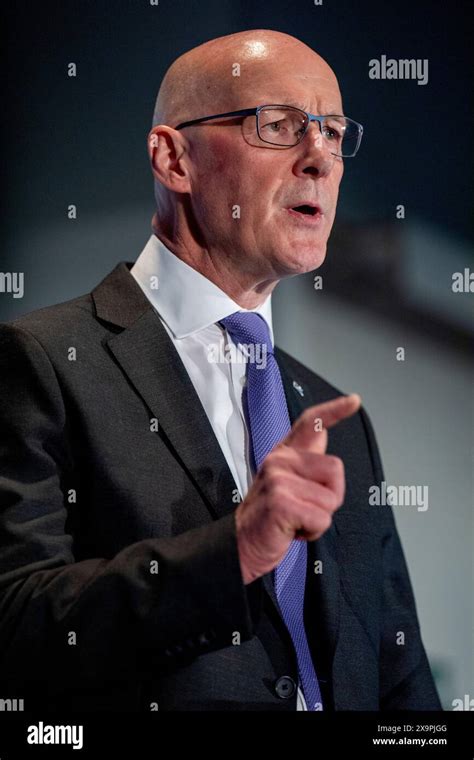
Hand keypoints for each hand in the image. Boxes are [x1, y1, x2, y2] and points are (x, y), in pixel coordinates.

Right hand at [235, 393, 360, 583]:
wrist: (241, 545)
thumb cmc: (270, 517)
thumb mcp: (286, 483)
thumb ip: (305, 460)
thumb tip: (322, 434)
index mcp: (283, 453)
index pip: (311, 423)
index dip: (335, 410)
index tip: (354, 400)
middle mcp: (280, 459)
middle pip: (336, 469)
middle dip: (329, 497)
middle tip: (303, 509)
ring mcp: (278, 478)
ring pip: (331, 498)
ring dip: (319, 517)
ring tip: (295, 520)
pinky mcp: (280, 501)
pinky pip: (321, 518)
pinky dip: (312, 532)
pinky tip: (291, 530)